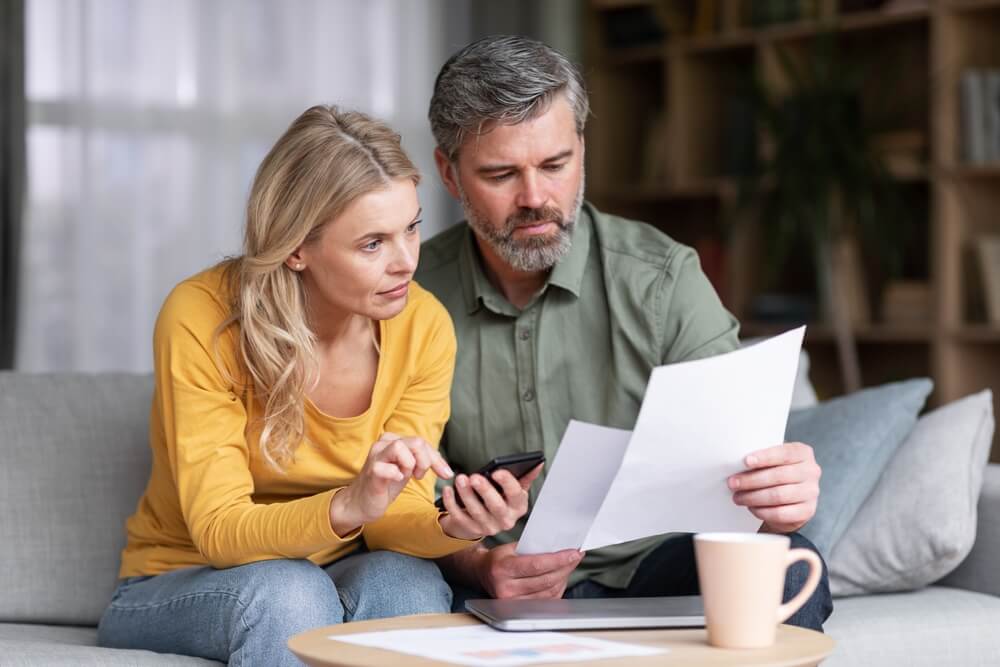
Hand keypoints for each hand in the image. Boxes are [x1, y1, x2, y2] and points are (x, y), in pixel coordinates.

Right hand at [331, 432, 452, 535]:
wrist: (362, 503)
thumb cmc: (385, 485)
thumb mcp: (408, 470)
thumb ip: (423, 461)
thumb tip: (447, 469)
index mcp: (393, 441)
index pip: (422, 442)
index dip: (437, 459)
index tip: (446, 474)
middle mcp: (383, 444)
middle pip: (416, 442)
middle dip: (425, 462)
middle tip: (419, 476)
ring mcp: (376, 456)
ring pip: (400, 448)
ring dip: (410, 465)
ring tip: (405, 476)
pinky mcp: (371, 471)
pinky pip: (386, 467)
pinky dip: (396, 474)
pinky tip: (397, 479)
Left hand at [438, 463, 542, 540]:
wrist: (482, 520)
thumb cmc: (500, 499)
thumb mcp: (513, 490)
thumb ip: (525, 476)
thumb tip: (539, 462)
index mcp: (518, 507)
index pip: (516, 495)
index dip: (507, 483)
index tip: (497, 471)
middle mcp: (506, 520)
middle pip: (496, 506)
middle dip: (485, 491)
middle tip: (474, 476)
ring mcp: (488, 528)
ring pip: (476, 512)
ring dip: (466, 495)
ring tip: (460, 479)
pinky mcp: (471, 530)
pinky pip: (460, 517)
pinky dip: (451, 503)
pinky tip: (447, 490)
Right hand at [477, 542, 582, 598]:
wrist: (482, 573)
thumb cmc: (500, 558)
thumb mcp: (511, 547)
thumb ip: (532, 548)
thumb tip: (560, 547)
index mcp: (502, 568)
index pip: (536, 565)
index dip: (558, 559)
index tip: (574, 553)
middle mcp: (506, 588)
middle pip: (545, 579)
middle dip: (565, 567)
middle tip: (576, 556)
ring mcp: (512, 602)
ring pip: (549, 591)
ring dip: (564, 577)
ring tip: (570, 565)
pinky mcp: (519, 610)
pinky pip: (547, 600)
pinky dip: (558, 588)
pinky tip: (561, 577)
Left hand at [728, 441, 820, 533]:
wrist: (790, 499)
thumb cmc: (776, 474)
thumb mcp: (773, 461)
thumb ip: (761, 459)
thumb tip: (736, 463)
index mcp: (803, 452)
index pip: (784, 453)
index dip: (764, 457)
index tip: (746, 461)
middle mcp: (811, 471)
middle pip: (779, 476)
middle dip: (751, 480)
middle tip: (733, 483)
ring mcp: (811, 492)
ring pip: (778, 495)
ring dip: (753, 497)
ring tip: (738, 497)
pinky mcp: (807, 511)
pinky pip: (781, 513)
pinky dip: (762, 511)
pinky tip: (751, 507)